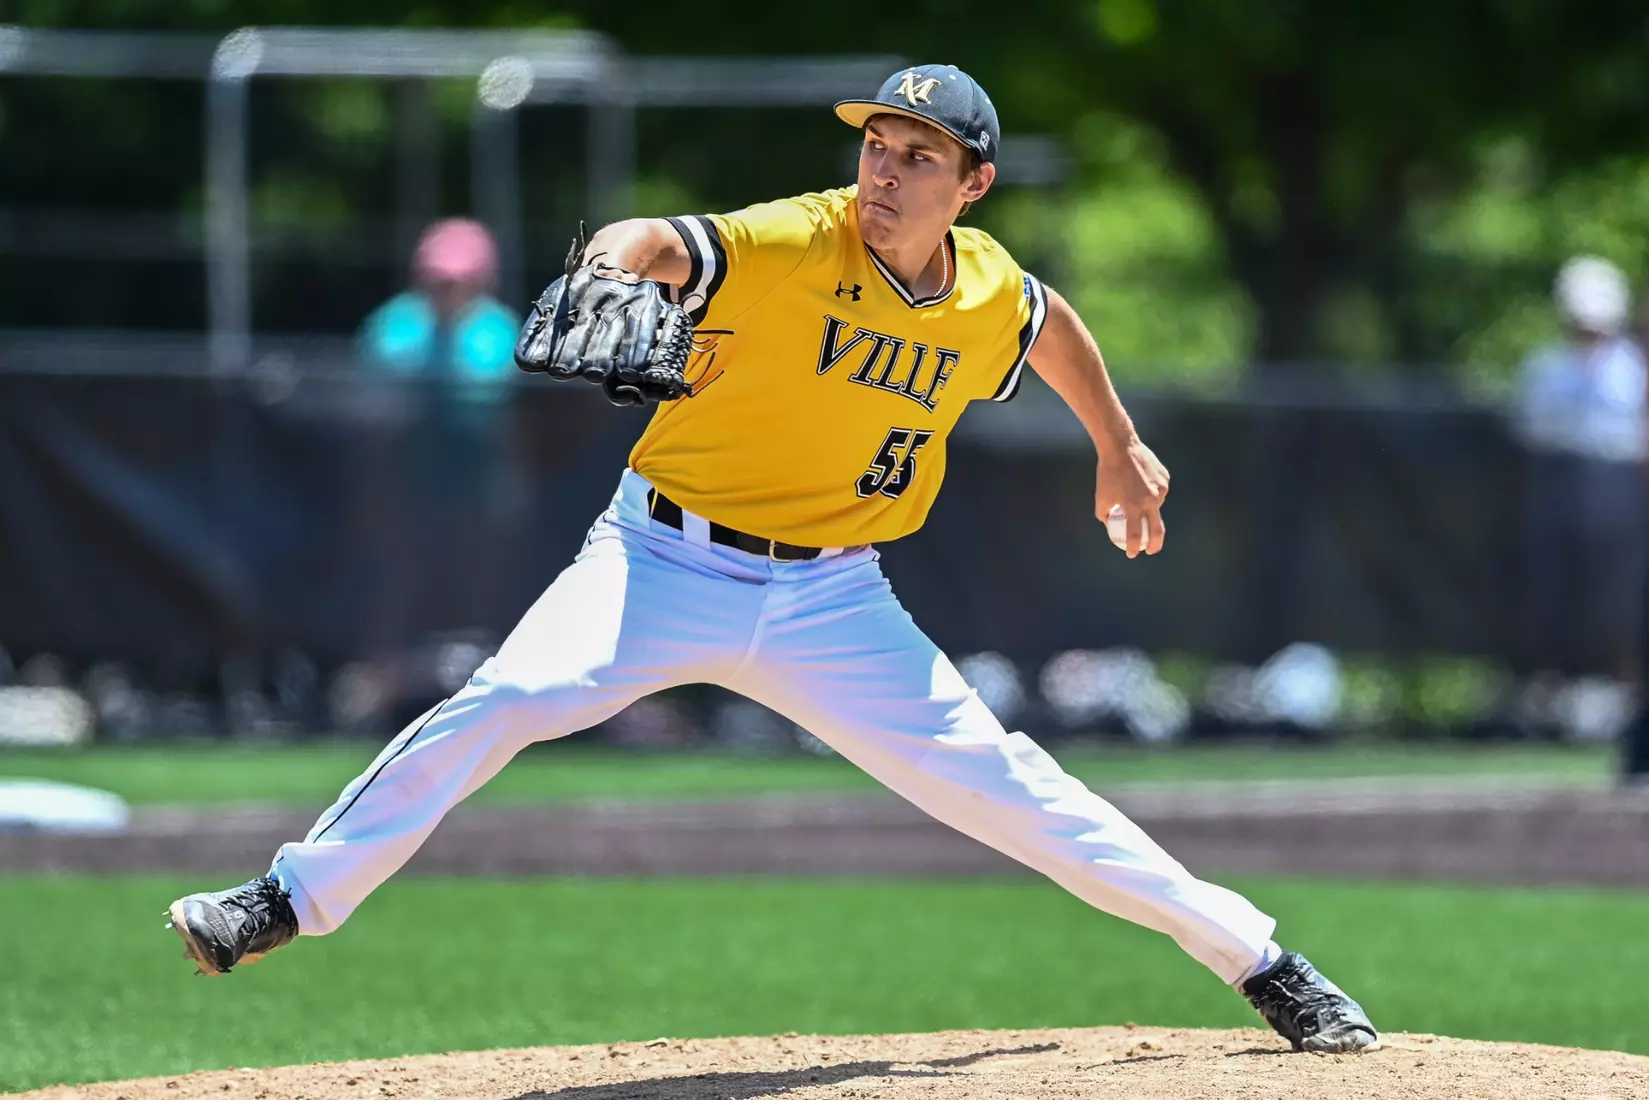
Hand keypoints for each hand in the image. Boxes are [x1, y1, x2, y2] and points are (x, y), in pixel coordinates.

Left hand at [1095, 437, 1169, 558]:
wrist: (1121, 447)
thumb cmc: (1107, 473)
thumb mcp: (1101, 497)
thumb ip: (1105, 515)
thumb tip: (1111, 526)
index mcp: (1133, 506)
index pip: (1136, 536)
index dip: (1134, 549)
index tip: (1133, 554)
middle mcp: (1149, 500)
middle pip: (1157, 531)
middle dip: (1155, 545)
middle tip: (1150, 550)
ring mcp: (1160, 490)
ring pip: (1156, 507)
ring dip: (1147, 508)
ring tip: (1134, 493)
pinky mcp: (1165, 480)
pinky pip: (1159, 492)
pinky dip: (1151, 492)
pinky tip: (1141, 483)